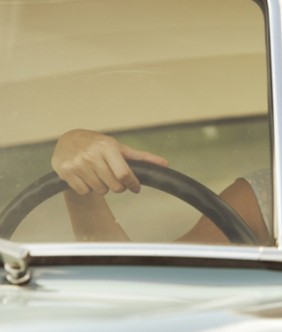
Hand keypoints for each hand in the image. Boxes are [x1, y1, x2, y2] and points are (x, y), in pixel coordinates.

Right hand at [51, 129, 168, 194]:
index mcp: (108, 147)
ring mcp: (78, 164)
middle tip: (114, 179)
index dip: (132, 184)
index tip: (135, 188)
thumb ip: (141, 157)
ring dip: (103, 187)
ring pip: (100, 190)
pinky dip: (88, 188)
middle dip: (118, 186)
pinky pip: (84, 191)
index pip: (124, 173)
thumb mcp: (119, 147)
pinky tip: (86, 176)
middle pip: (114, 186)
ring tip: (98, 174)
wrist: (67, 140)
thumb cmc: (98, 144)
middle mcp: (92, 155)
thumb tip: (165, 164)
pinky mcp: (65, 172)